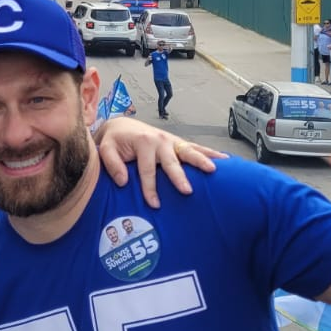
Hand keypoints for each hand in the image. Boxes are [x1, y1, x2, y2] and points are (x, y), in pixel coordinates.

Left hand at [97, 117, 225, 207]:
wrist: (122, 125)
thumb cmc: (115, 140)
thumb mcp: (106, 148)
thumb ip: (112, 163)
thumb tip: (123, 181)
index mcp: (143, 142)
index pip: (147, 170)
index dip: (150, 188)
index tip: (155, 204)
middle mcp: (160, 140)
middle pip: (172, 161)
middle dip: (179, 176)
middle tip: (187, 190)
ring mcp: (171, 141)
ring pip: (189, 151)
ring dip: (202, 160)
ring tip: (214, 170)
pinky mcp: (177, 143)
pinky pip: (195, 148)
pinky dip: (210, 153)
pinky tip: (224, 159)